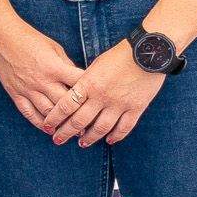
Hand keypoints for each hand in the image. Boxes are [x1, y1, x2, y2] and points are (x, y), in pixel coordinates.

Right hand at [0, 19, 83, 133]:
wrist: (1, 36)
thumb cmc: (30, 39)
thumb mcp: (55, 48)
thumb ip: (67, 66)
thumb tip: (79, 82)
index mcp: (55, 67)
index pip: (78, 84)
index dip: (91, 94)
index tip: (100, 102)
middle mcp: (42, 81)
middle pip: (65, 104)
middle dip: (79, 116)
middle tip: (91, 125)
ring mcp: (27, 89)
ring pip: (48, 112)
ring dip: (61, 123)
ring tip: (72, 131)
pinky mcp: (15, 93)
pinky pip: (28, 113)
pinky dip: (39, 123)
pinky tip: (49, 129)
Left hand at [47, 44, 162, 146]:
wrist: (149, 52)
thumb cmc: (119, 55)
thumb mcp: (95, 66)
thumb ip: (85, 81)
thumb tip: (74, 95)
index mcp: (88, 84)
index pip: (66, 106)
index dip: (54, 118)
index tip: (47, 126)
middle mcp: (101, 96)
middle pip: (79, 121)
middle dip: (66, 133)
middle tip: (58, 140)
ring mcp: (120, 104)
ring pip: (101, 128)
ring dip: (89, 138)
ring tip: (82, 144)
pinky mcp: (137, 107)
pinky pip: (125, 127)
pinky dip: (117, 136)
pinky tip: (110, 140)